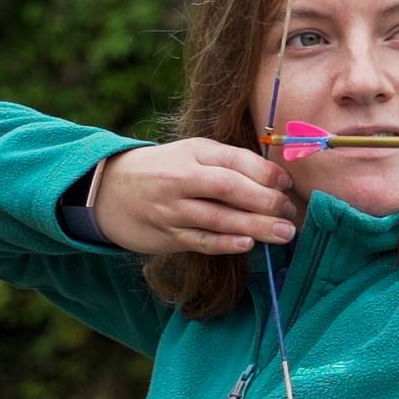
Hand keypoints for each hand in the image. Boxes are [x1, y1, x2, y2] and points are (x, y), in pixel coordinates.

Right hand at [92, 139, 299, 254]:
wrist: (108, 190)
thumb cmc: (165, 170)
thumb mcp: (192, 154)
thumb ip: (229, 163)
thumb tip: (277, 180)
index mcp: (194, 152)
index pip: (235, 160)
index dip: (266, 173)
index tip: (288, 184)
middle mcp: (182, 178)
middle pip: (229, 188)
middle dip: (265, 201)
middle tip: (290, 213)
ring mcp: (173, 208)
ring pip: (218, 218)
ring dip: (255, 226)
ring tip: (283, 233)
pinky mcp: (167, 235)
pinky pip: (200, 241)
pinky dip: (225, 244)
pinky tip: (247, 245)